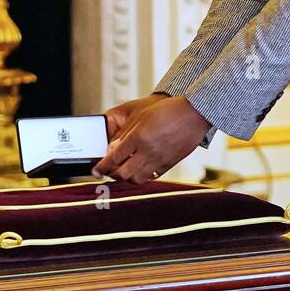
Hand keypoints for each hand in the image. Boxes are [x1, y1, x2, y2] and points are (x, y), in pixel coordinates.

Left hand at [93, 95, 210, 182]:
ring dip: (126, 178)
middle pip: (123, 173)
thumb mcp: (141, 116)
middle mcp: (148, 151)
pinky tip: (138, 170)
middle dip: (111, 175)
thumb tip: (112, 149)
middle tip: (107, 172)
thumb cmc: (168, 111)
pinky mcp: (169, 164)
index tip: (95, 170)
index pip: (114, 158)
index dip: (101, 166)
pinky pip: (151, 177)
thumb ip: (125, 134)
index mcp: (139, 137)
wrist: (194, 115)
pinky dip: (142, 176)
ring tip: (122, 171)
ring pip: (136, 179)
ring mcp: (159, 160)